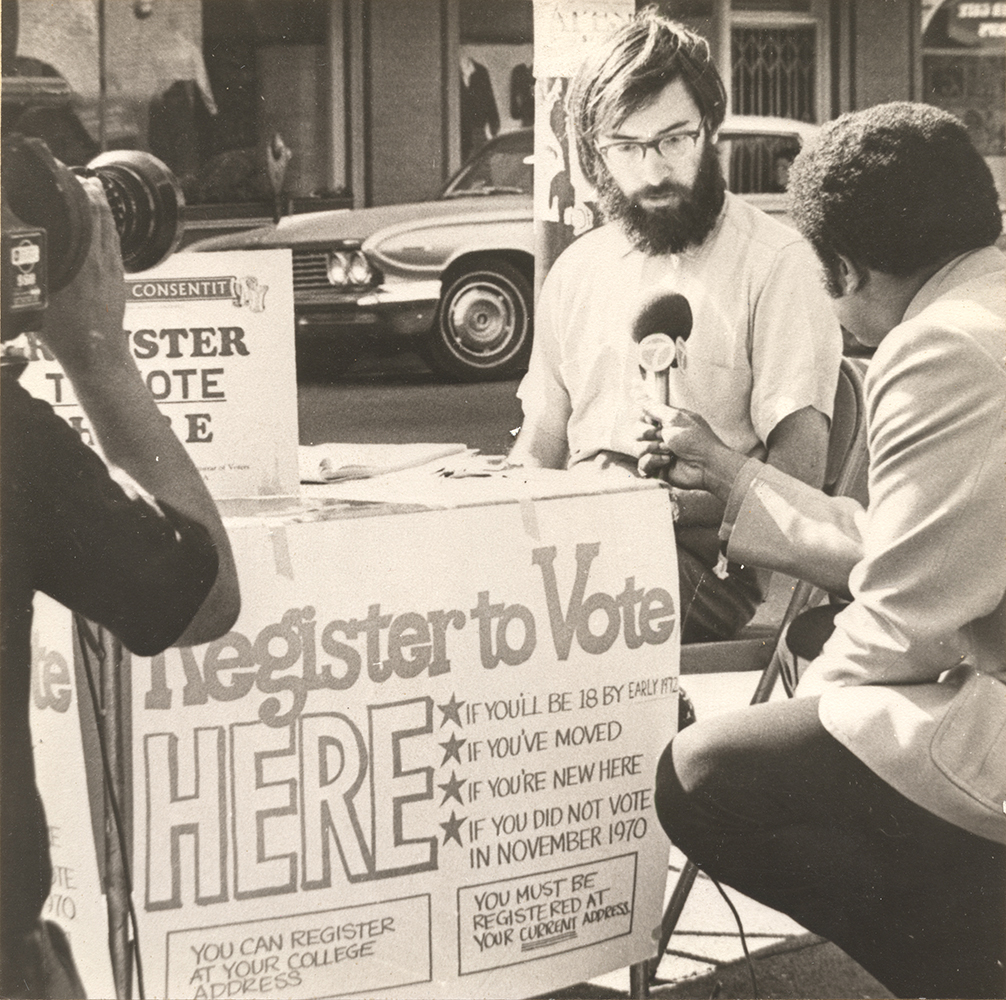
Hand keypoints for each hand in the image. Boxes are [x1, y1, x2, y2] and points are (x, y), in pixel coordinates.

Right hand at [39, 177, 126, 371]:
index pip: (81, 217)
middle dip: (86, 192)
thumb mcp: (35, 301)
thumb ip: (27, 275)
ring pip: (109, 228)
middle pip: (97, 216)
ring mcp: (112, 270)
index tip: (61, 174)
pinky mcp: (119, 278)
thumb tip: (13, 258)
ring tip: (90, 185)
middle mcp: (98, 263)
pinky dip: (109, 224)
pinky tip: (103, 216)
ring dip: (100, 204)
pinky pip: (115, 243)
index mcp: (79, 265)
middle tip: (74, 173)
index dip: (72, 192)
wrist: (97, 356)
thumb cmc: (64, 334)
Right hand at [637, 402, 744, 499]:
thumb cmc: (695, 439)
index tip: (654, 422)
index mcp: (666, 422)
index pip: (643, 418)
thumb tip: (639, 395)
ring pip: (637, 449)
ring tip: (668, 451)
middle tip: (663, 438)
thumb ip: (654, 408)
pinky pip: (642, 464)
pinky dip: (654, 462)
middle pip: (636, 433)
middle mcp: (661, 437)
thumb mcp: (674, 418)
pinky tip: (667, 462)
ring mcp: (658, 453)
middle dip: (648, 434)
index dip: (645, 420)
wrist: (706, 465)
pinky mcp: (656, 469)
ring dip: (652, 449)